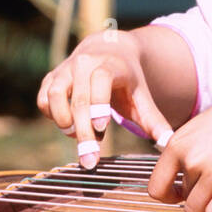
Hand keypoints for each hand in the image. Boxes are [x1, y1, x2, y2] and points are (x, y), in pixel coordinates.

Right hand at [37, 30, 173, 168]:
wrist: (107, 50)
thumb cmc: (127, 80)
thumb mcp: (142, 96)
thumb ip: (153, 120)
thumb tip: (168, 144)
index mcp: (110, 65)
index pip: (101, 80)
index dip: (99, 103)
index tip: (102, 128)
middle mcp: (84, 63)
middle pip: (79, 99)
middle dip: (84, 133)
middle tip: (90, 160)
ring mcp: (65, 69)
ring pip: (54, 96)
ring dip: (64, 121)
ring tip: (78, 135)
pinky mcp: (51, 78)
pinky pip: (43, 100)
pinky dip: (51, 116)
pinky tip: (68, 124)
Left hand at [147, 62, 211, 211]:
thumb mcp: (200, 129)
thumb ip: (187, 156)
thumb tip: (181, 192)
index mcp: (178, 143)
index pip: (156, 187)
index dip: (167, 196)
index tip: (178, 196)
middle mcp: (191, 158)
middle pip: (182, 197)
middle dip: (194, 198)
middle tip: (209, 194)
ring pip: (195, 210)